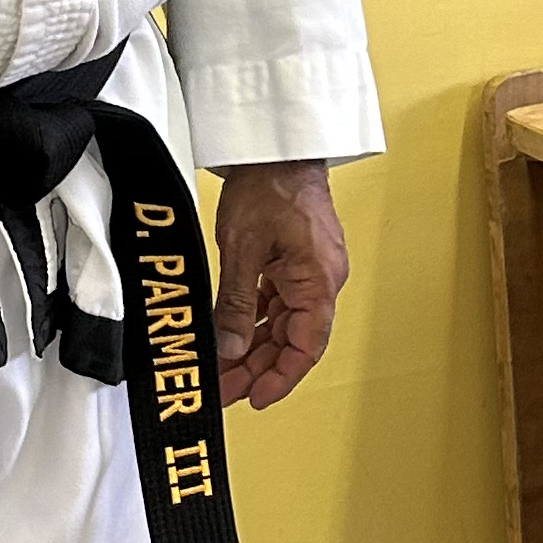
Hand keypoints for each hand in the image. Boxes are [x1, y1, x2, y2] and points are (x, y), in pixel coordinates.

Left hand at [210, 160, 347, 410]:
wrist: (274, 144)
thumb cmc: (268, 185)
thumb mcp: (242, 249)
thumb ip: (237, 304)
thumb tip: (231, 349)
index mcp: (319, 280)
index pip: (305, 346)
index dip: (281, 378)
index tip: (255, 398)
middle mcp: (320, 280)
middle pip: (292, 339)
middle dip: (258, 368)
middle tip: (224, 390)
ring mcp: (308, 270)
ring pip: (282, 323)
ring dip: (253, 347)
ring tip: (222, 370)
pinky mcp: (294, 260)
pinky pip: (276, 301)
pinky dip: (255, 320)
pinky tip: (232, 336)